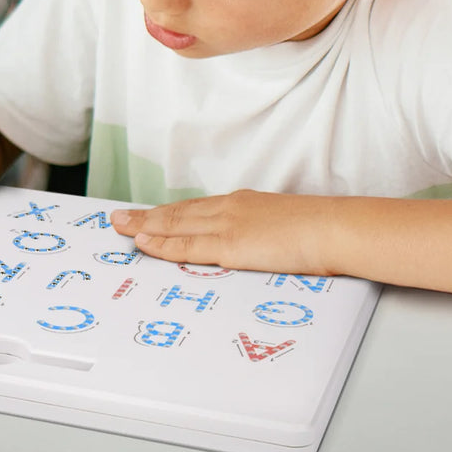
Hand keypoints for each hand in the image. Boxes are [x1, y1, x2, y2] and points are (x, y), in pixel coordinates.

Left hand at [111, 190, 332, 274]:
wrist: (333, 228)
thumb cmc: (319, 231)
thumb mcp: (285, 227)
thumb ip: (264, 234)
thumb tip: (260, 247)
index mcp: (242, 204)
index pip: (196, 209)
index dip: (168, 213)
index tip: (147, 215)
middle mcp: (230, 208)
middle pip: (178, 212)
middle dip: (146, 216)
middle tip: (118, 217)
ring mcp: (228, 224)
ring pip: (176, 224)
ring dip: (144, 226)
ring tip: (120, 226)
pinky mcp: (231, 244)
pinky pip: (188, 245)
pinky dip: (162, 243)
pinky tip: (144, 243)